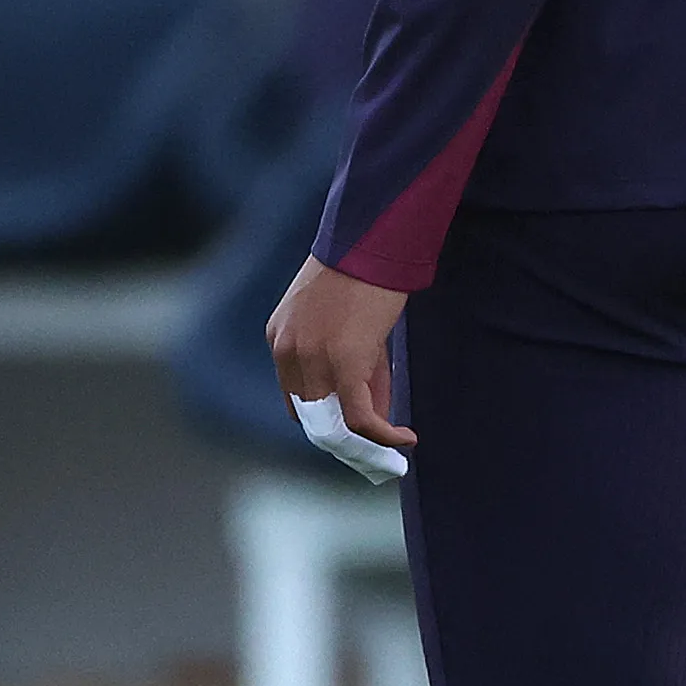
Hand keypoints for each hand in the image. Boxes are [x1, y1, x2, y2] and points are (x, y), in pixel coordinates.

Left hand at [267, 255, 415, 458]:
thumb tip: (378, 413)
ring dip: (364, 439)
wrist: (372, 241)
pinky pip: (359, 417)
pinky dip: (382, 434)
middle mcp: (287, 351)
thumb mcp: (348, 322)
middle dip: (342, 434)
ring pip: (335, 421)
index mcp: (280, 338)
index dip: (324, 417)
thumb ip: (357, 367)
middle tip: (374, 443)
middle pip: (310, 414)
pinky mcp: (344, 363)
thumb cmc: (364, 272)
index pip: (295, 396)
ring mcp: (312, 358)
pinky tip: (405, 438)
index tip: (351, 426)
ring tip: (392, 444)